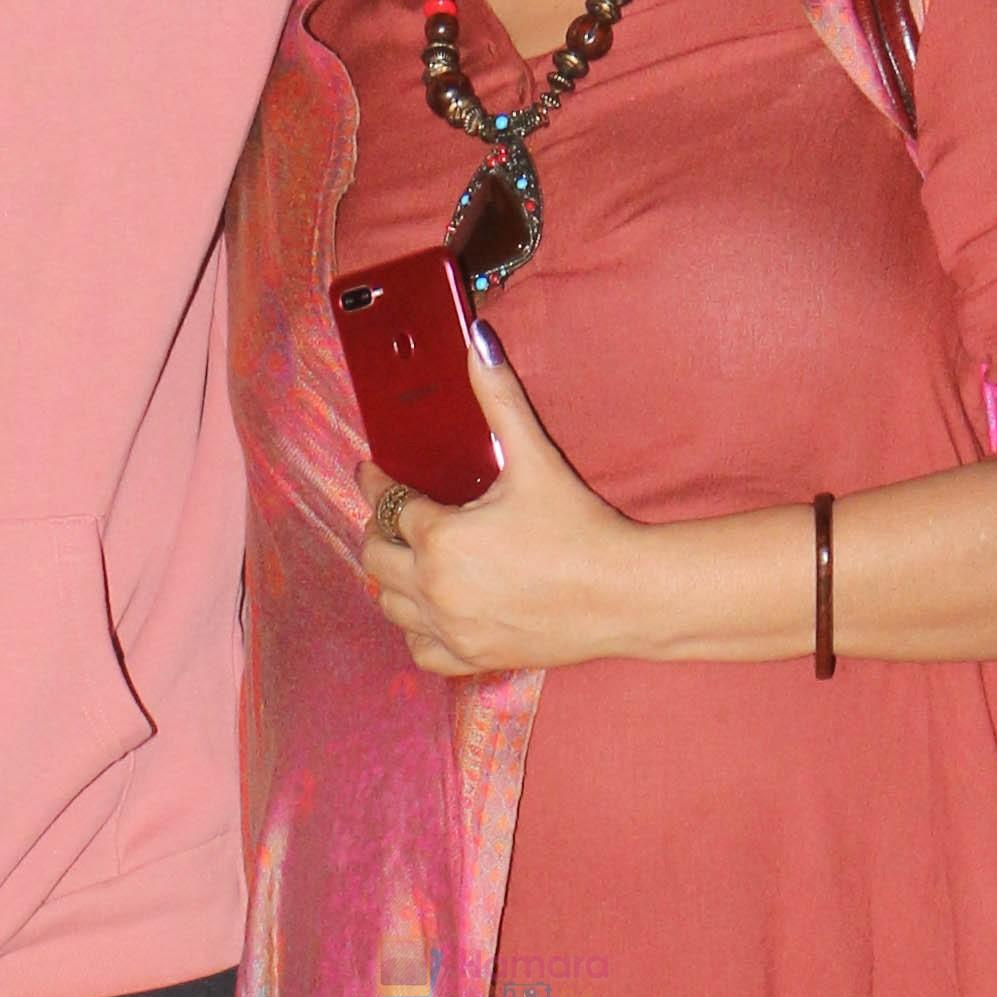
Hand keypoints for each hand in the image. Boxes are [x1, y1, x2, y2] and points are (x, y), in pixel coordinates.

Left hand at [360, 332, 655, 677]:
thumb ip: (499, 398)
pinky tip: (432, 608)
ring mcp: (449, 628)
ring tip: (410, 557)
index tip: (372, 473)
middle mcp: (434, 587)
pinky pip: (418, 648)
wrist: (623, 594)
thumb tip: (477, 340)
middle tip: (396, 515)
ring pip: (388, 604)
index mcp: (440, 537)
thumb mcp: (534, 458)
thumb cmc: (579, 527)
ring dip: (392, 579)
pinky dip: (416, 629)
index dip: (377, 483)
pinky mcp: (471, 656)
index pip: (389, 504)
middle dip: (381, 530)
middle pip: (375, 556)